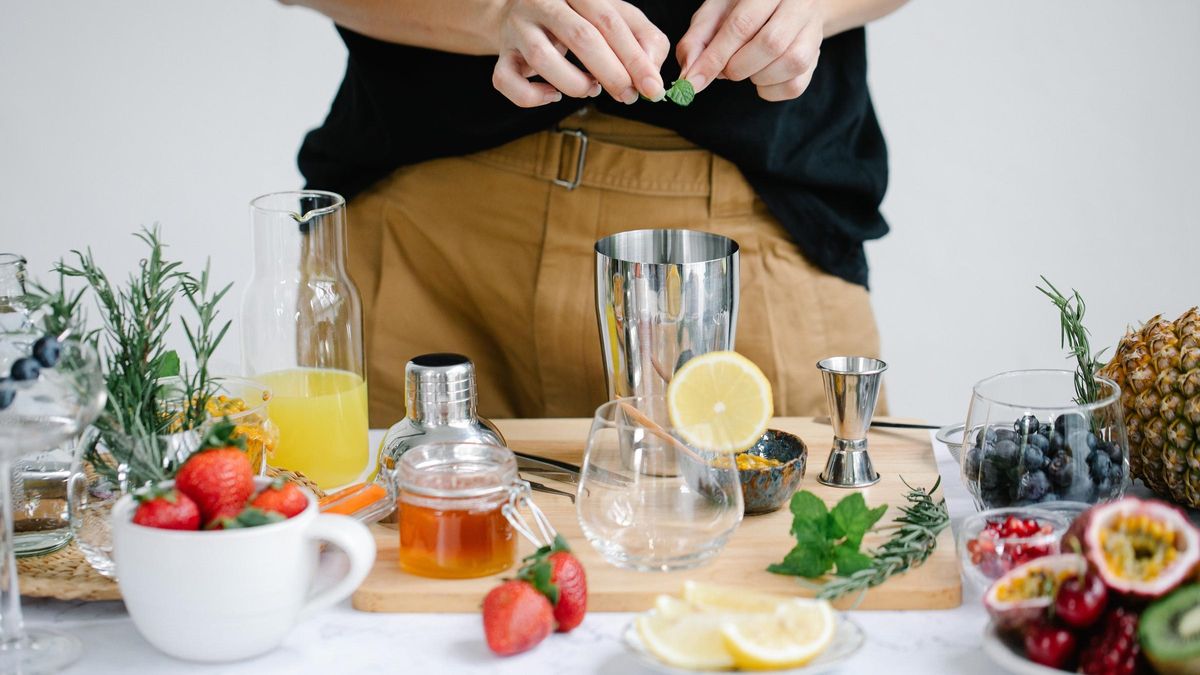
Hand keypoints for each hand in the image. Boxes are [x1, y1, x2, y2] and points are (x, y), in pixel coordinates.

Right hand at [492, 0, 669, 107]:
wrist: (525, 13)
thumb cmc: (579, 18)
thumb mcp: (616, 16)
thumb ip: (643, 37)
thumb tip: (652, 73)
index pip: (610, 21)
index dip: (635, 58)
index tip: (652, 87)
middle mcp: (543, 1)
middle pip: (581, 37)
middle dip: (611, 74)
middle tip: (628, 95)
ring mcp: (518, 26)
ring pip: (541, 59)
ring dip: (575, 84)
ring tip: (591, 90)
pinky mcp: (501, 54)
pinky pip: (507, 80)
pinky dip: (533, 97)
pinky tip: (553, 95)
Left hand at [677, 0, 824, 101]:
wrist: (781, 5)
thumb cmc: (742, 8)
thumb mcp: (714, 13)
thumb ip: (697, 41)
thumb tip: (689, 75)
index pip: (742, 24)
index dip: (715, 56)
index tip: (694, 81)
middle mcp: (798, 3)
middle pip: (771, 44)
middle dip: (738, 67)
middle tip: (726, 68)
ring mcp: (813, 29)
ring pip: (790, 64)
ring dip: (756, 78)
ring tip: (746, 67)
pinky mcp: (817, 55)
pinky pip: (796, 85)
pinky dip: (770, 90)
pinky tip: (761, 76)